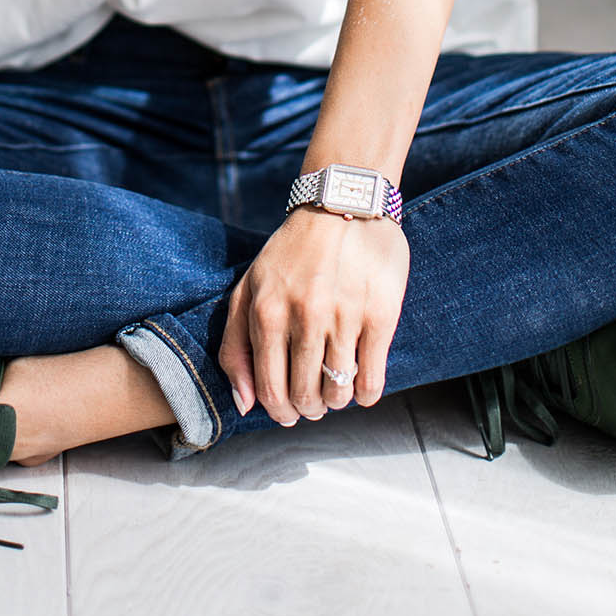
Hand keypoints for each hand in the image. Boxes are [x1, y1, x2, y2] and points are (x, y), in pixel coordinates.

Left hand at [218, 207, 409, 425]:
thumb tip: (245, 405)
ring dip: (335, 402)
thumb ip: (235, 345)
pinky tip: (361, 387)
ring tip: (335, 390)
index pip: (270, 391)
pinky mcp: (380, 315)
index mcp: (267, 311)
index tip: (288, 411)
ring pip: (337, 392)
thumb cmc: (291, 253)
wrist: (342, 204)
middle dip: (308, 409)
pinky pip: (371, 379)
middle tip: (313, 403)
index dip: (280, 411)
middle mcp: (304, 316)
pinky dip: (365, 394)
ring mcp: (344, 316)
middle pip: (304, 396)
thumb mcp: (249, 288)